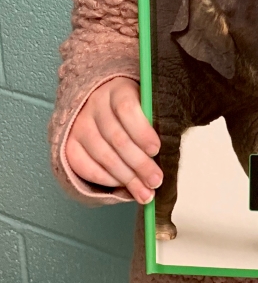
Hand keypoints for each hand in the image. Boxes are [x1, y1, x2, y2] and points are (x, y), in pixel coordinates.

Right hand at [65, 78, 161, 203]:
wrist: (99, 97)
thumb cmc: (133, 104)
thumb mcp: (145, 101)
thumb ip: (153, 119)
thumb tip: (163, 153)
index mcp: (117, 89)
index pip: (127, 109)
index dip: (142, 132)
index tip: (156, 150)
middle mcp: (94, 105)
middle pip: (117, 139)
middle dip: (140, 164)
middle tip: (156, 181)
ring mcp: (79, 125)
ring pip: (103, 156)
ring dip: (126, 178)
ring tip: (145, 192)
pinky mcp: (69, 143)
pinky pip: (85, 167)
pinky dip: (106, 180)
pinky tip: (122, 186)